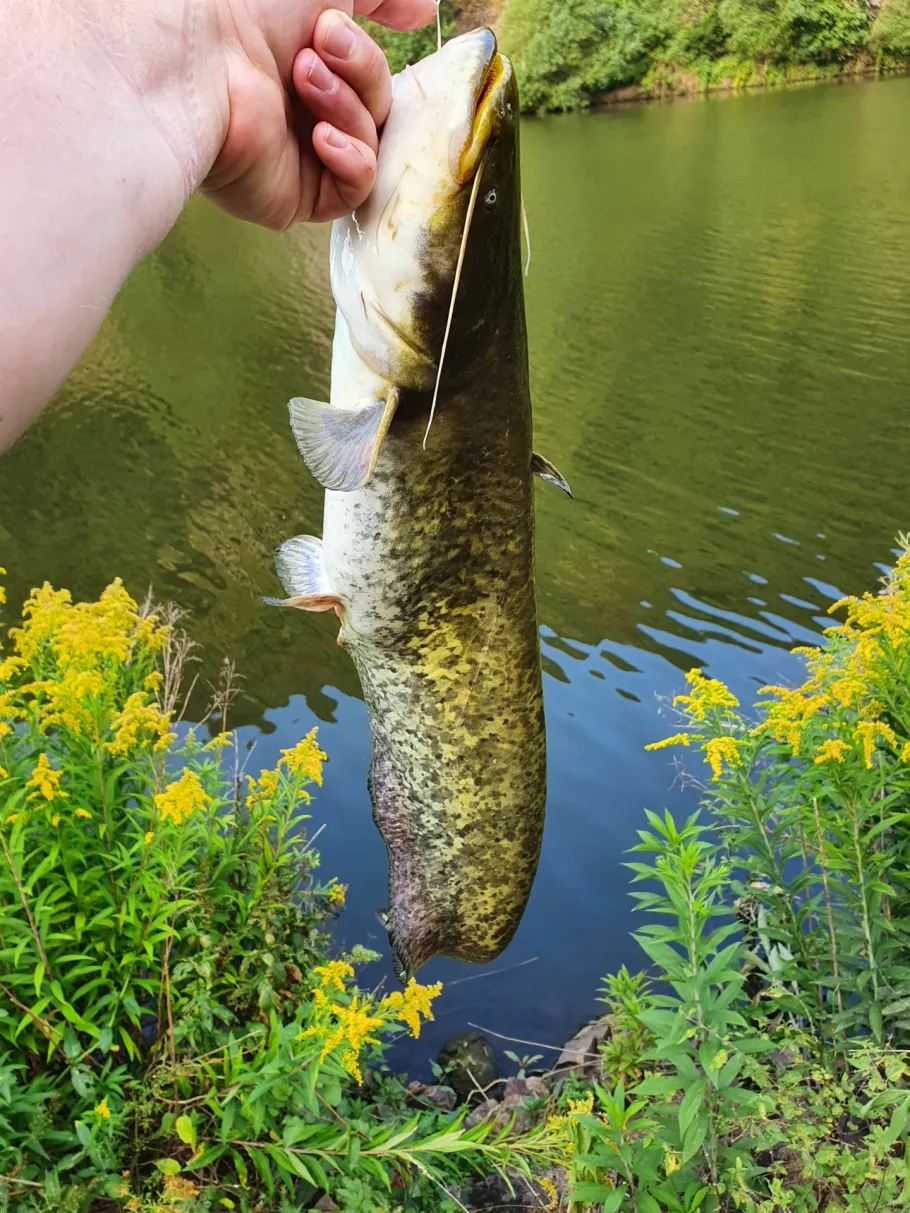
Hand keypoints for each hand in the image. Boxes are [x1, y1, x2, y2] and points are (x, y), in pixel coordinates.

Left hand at [203, 0, 436, 228]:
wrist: (201, 57)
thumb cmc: (248, 5)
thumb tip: (426, 7)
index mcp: (302, 62)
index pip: (364, 72)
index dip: (372, 53)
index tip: (398, 21)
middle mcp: (300, 110)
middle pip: (378, 104)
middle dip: (360, 69)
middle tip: (321, 42)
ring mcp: (300, 156)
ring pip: (370, 141)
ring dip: (348, 105)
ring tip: (304, 78)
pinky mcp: (299, 198)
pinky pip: (355, 188)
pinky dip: (352, 159)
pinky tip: (321, 136)